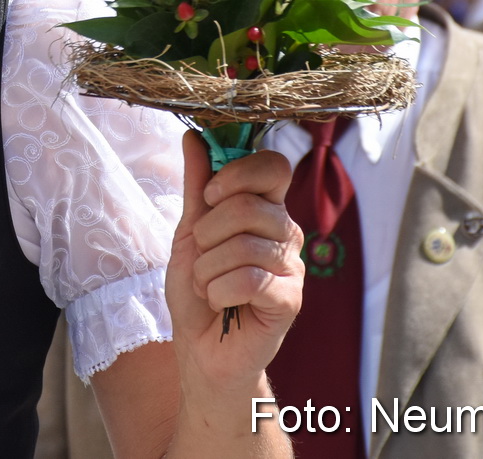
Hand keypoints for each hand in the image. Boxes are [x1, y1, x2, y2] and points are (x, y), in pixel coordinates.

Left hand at [165, 134, 302, 396]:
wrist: (200, 347)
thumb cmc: (197, 289)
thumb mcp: (190, 231)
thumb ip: (197, 185)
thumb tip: (194, 135)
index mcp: (266, 209)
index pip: (274, 166)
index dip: (237, 174)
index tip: (209, 197)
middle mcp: (286, 232)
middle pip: (251, 205)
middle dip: (209, 232)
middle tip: (202, 256)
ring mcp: (292, 267)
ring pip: (245, 245)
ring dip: (208, 268)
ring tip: (207, 285)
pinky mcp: (291, 301)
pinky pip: (251, 280)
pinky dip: (219, 291)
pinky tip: (220, 303)